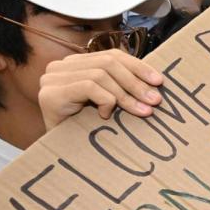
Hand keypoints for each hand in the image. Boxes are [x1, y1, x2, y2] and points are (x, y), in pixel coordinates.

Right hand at [38, 49, 163, 129]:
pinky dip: (105, 100)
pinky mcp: (50, 94)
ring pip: (100, 75)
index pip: (112, 56)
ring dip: (125, 95)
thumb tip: (156, 82)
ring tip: (141, 111)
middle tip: (155, 100)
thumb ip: (121, 86)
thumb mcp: (107, 103)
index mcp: (76, 64)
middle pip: (108, 63)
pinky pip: (88, 87)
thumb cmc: (86, 129)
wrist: (60, 153)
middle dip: (135, 82)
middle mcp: (61, 67)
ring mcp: (52, 79)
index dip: (138, 67)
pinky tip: (107, 115)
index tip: (159, 82)